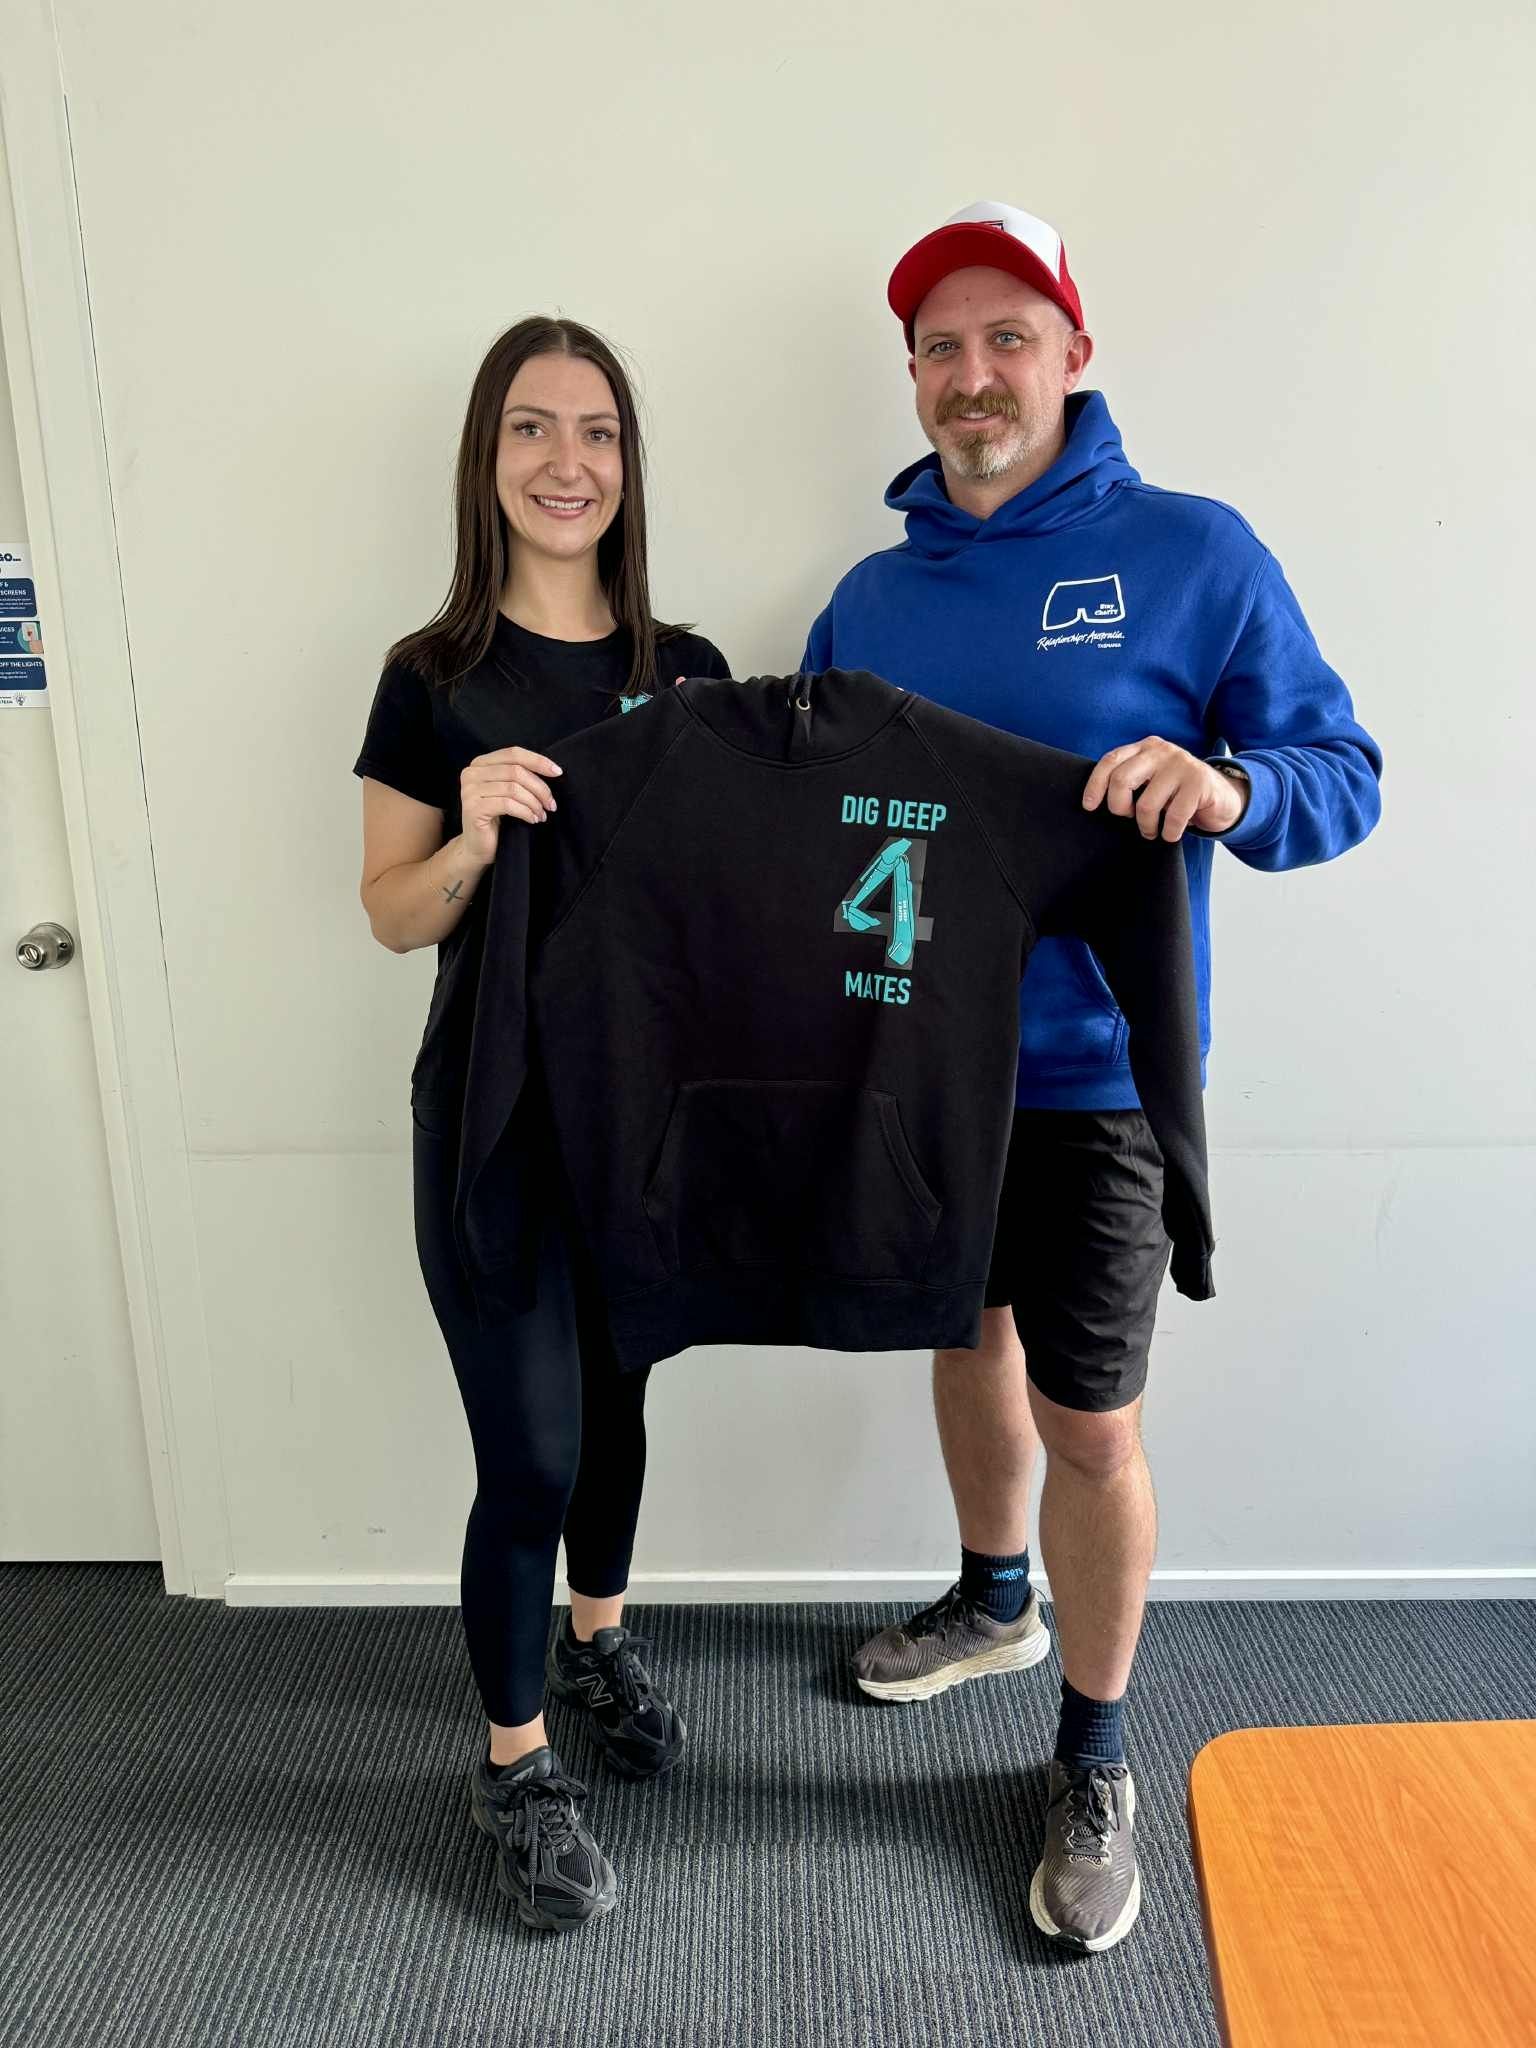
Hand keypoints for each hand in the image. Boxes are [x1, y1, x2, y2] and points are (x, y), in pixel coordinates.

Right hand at [459, 745, 562, 866]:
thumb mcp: (507, 791)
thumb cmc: (497, 819)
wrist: (477, 847)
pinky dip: (525, 812)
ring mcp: (469, 790)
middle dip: (539, 788)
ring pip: (513, 788)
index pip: (513, 753)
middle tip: (551, 804)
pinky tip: (532, 819)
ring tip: (542, 814)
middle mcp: (471, 773)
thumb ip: (519, 776)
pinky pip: (507, 804)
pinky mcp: (473, 808)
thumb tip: (552, 770)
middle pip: (516, 771)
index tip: (558, 772)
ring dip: (534, 802)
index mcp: (480, 764)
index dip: (538, 761)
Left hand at [1082, 737, 1245, 842]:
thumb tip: (1095, 801)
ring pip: (1146, 804)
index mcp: (1144, 748)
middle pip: (1121, 780)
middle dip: (1119, 807)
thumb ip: (1130, 781)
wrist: (1221, 796)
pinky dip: (1169, 833)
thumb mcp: (1151, 781)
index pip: (1110, 761)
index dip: (1095, 785)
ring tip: (1152, 830)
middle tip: (1128, 818)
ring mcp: (1181, 764)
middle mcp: (1161, 751)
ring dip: (1147, 826)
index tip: (1089, 806)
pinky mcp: (1199, 782)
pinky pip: (1173, 817)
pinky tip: (1171, 833)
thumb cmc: (1177, 793)